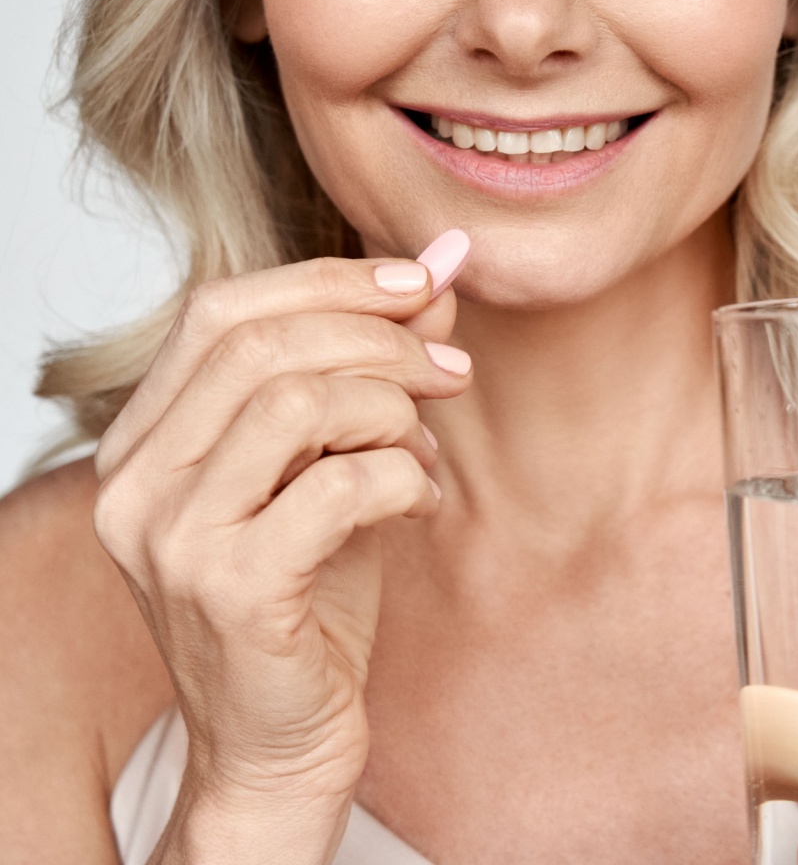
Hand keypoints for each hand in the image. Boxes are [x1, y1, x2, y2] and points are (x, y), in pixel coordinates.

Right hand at [92, 251, 471, 831]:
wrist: (282, 740)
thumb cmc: (308, 594)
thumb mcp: (338, 459)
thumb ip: (375, 362)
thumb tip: (443, 267)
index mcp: (145, 438)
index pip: (220, 310)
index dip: (328, 280)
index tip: (421, 283)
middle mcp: (135, 482)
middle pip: (260, 345)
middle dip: (378, 339)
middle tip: (451, 368)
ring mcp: (173, 539)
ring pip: (296, 402)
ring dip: (392, 408)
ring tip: (425, 446)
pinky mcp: (230, 591)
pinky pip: (337, 487)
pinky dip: (402, 477)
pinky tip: (420, 504)